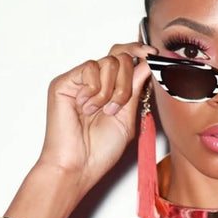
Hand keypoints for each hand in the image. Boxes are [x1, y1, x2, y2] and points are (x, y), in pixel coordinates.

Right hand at [36, 42, 156, 199]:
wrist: (80, 166)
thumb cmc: (101, 149)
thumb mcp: (128, 115)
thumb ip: (136, 88)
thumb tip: (147, 63)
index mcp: (111, 87)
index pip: (125, 57)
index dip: (139, 51)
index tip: (153, 54)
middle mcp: (95, 81)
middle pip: (120, 55)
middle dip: (128, 79)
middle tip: (120, 103)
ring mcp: (79, 81)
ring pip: (108, 61)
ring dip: (112, 89)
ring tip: (103, 111)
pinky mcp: (64, 83)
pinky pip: (90, 68)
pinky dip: (96, 89)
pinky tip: (87, 107)